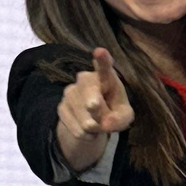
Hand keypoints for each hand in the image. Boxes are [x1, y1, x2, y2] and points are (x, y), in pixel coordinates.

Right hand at [55, 47, 134, 172]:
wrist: (92, 121)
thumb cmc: (113, 111)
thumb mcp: (124, 116)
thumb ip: (120, 119)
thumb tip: (106, 124)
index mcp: (106, 77)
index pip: (104, 67)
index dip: (102, 60)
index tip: (100, 51)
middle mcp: (85, 79)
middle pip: (88, 91)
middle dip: (94, 105)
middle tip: (98, 115)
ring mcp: (70, 92)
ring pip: (83, 115)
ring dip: (94, 127)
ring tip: (98, 125)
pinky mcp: (61, 107)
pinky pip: (75, 126)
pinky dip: (85, 134)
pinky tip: (89, 131)